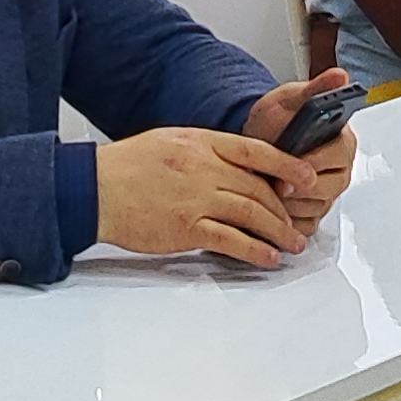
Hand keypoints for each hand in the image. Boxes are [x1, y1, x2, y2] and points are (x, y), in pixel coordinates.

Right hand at [94, 124, 314, 268]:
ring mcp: (196, 198)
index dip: (287, 165)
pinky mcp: (186, 228)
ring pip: (252, 213)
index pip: (255, 150)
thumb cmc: (125, 167)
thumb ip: (203, 152)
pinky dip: (254, 250)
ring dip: (278, 231)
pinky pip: (231, 240)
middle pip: (258, 187)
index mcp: (200, 142)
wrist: (93, 187)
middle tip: (298, 223)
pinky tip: (267, 257)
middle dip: (284, 209)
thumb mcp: (169, 142)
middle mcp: (203, 167)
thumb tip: (232, 168)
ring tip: (291, 243)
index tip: (306, 177)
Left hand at [235, 75, 356, 233]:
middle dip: (298, 185)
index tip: (292, 161)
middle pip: (328, 188)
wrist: (254, 139)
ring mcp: (327, 194)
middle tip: (275, 180)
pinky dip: (286, 220)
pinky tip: (270, 206)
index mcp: (342, 142)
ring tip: (270, 188)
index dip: (314, 161)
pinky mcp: (312, 213)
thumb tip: (340, 76)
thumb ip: (316, 89)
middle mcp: (339, 171)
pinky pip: (304, 226)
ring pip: (315, 209)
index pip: (338, 156)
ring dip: (290, 203)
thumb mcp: (291, 98)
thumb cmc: (274, 119)